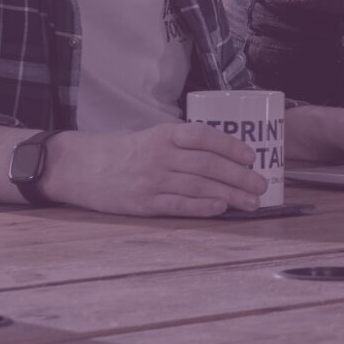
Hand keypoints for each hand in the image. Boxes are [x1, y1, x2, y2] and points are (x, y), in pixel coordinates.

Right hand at [44, 124, 265, 217]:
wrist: (81, 167)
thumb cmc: (126, 152)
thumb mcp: (154, 137)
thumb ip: (186, 144)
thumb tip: (229, 156)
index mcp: (166, 135)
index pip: (204, 137)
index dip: (231, 146)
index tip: (252, 157)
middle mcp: (160, 156)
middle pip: (208, 165)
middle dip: (240, 176)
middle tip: (262, 185)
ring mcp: (151, 180)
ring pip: (198, 186)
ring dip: (230, 195)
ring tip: (251, 202)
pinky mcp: (143, 203)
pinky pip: (178, 205)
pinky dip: (202, 207)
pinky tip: (221, 208)